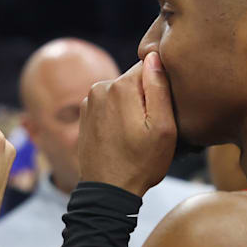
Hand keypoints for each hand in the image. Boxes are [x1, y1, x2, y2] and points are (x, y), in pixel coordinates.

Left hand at [78, 52, 175, 196]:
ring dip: (132, 106)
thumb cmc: (140, 163)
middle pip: (134, 80)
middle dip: (146, 96)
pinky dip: (118, 115)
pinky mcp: (84, 114)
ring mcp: (89, 101)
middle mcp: (100, 87)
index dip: (161, 86)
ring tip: (136, 134)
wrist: (107, 191)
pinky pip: (110, 105)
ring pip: (122, 93)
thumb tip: (154, 56)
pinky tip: (123, 136)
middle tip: (151, 126)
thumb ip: (159, 87)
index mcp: (120, 86)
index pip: (150, 66)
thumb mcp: (162, 127)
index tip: (162, 110)